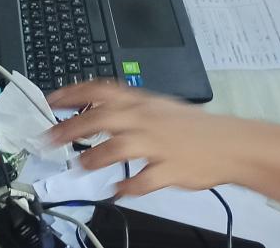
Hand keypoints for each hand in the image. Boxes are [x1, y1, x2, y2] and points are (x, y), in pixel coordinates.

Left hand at [44, 82, 239, 196]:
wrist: (231, 144)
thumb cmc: (193, 128)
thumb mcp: (158, 106)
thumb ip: (128, 108)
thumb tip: (96, 109)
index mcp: (142, 102)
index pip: (101, 89)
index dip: (73, 93)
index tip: (51, 100)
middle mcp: (146, 119)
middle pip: (102, 117)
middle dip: (71, 127)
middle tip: (48, 138)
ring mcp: (159, 144)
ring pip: (119, 146)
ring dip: (95, 157)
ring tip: (80, 166)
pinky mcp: (171, 169)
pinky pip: (145, 179)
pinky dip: (129, 186)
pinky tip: (118, 189)